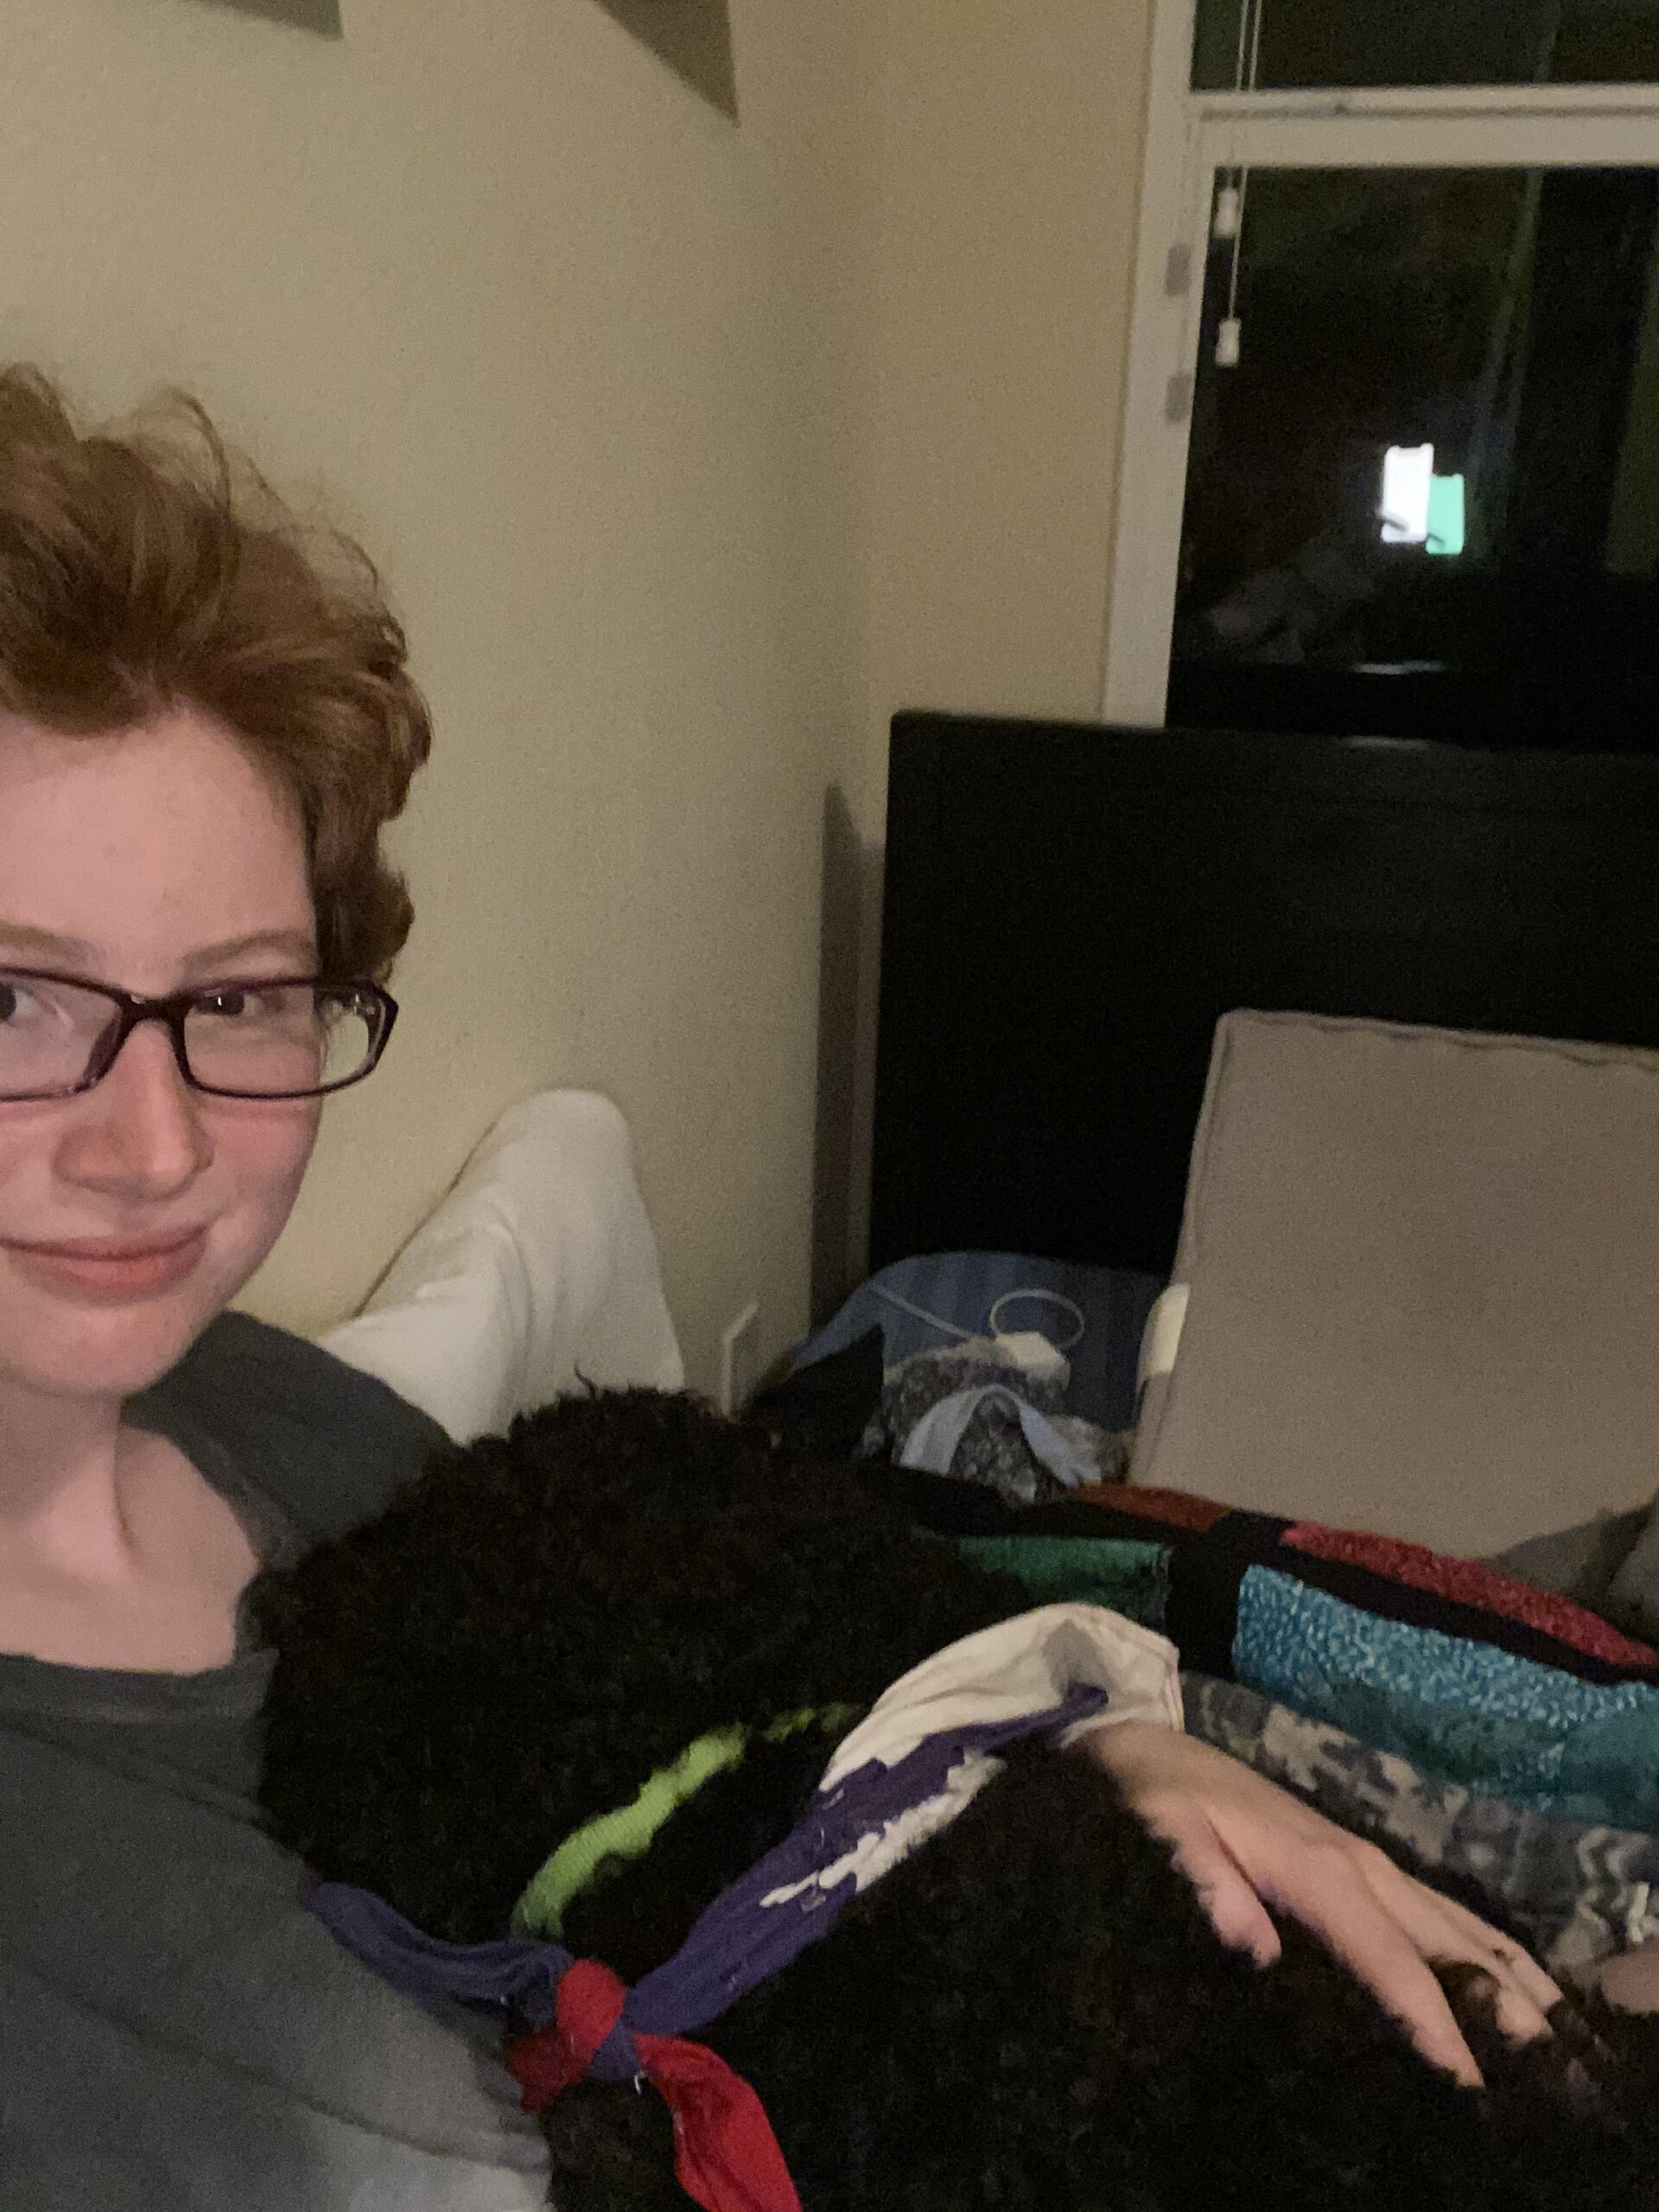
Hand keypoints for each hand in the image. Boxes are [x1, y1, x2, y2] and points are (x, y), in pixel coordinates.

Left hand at [1080, 1721, 1561, 2087]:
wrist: (1151, 1747)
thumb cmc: (1154, 1800)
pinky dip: (1484, 1945)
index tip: (1467, 2081)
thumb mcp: (1162, 1836)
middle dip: (1498, 2003)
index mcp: (1318, 1869)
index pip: (1390, 1958)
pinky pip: (1439, 1908)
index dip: (1432, 2022)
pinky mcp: (1362, 1862)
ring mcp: (1367, 1860)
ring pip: (1455, 1922)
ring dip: (1506, 1974)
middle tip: (1542, 2071)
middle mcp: (1361, 1864)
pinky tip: (1511, 1978)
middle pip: (1446, 1941)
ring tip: (1553, 2035)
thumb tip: (1255, 1949)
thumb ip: (1205, 1886)